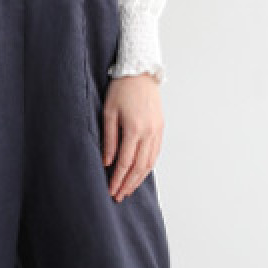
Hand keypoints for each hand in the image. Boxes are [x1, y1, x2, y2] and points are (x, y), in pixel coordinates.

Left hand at [101, 73, 163, 201]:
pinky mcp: (161, 127)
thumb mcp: (108, 112)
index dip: (117, 180)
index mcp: (134, 129)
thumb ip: (109, 139)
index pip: (125, 163)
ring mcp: (157, 130)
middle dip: (128, 184)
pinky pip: (156, 153)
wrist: (140, 70)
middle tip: (119, 196)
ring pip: (150, 162)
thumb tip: (107, 162)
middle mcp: (149, 132)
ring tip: (129, 189)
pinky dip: (148, 166)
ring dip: (139, 179)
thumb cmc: (120, 88)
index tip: (110, 191)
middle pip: (139, 167)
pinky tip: (140, 173)